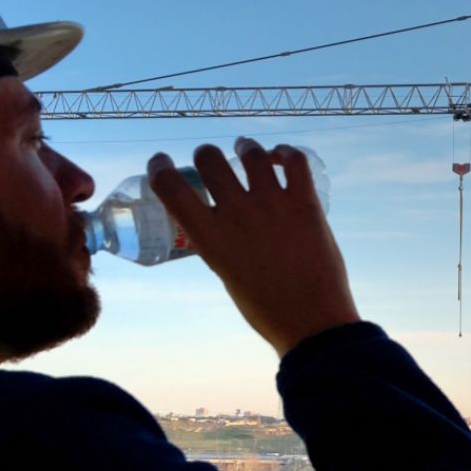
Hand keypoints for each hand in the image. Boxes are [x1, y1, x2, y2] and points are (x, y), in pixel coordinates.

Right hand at [147, 138, 359, 355]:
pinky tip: (280, 157)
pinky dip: (285, 153)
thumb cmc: (265, 309)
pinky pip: (294, 161)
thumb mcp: (225, 273)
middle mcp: (237, 214)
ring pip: (251, 153)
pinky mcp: (305, 203)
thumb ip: (218, 243)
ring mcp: (273, 205)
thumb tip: (220, 222)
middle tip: (210, 159)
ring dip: (245, 147)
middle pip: (210, 159)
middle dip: (206, 155)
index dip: (159, 168)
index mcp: (210, 237)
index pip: (171, 187)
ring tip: (245, 149)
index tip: (160, 162)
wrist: (311, 322)